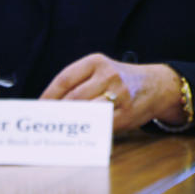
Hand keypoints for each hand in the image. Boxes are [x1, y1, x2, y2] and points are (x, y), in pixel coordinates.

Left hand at [40, 54, 186, 131]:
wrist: (156, 85)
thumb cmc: (121, 80)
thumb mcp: (101, 70)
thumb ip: (79, 82)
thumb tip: (50, 104)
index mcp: (97, 62)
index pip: (65, 79)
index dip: (48, 95)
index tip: (38, 108)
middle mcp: (108, 75)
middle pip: (73, 97)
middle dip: (58, 111)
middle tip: (46, 121)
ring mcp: (119, 94)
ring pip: (86, 111)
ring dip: (71, 121)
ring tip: (60, 127)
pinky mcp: (126, 113)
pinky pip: (101, 123)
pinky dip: (88, 129)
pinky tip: (81, 131)